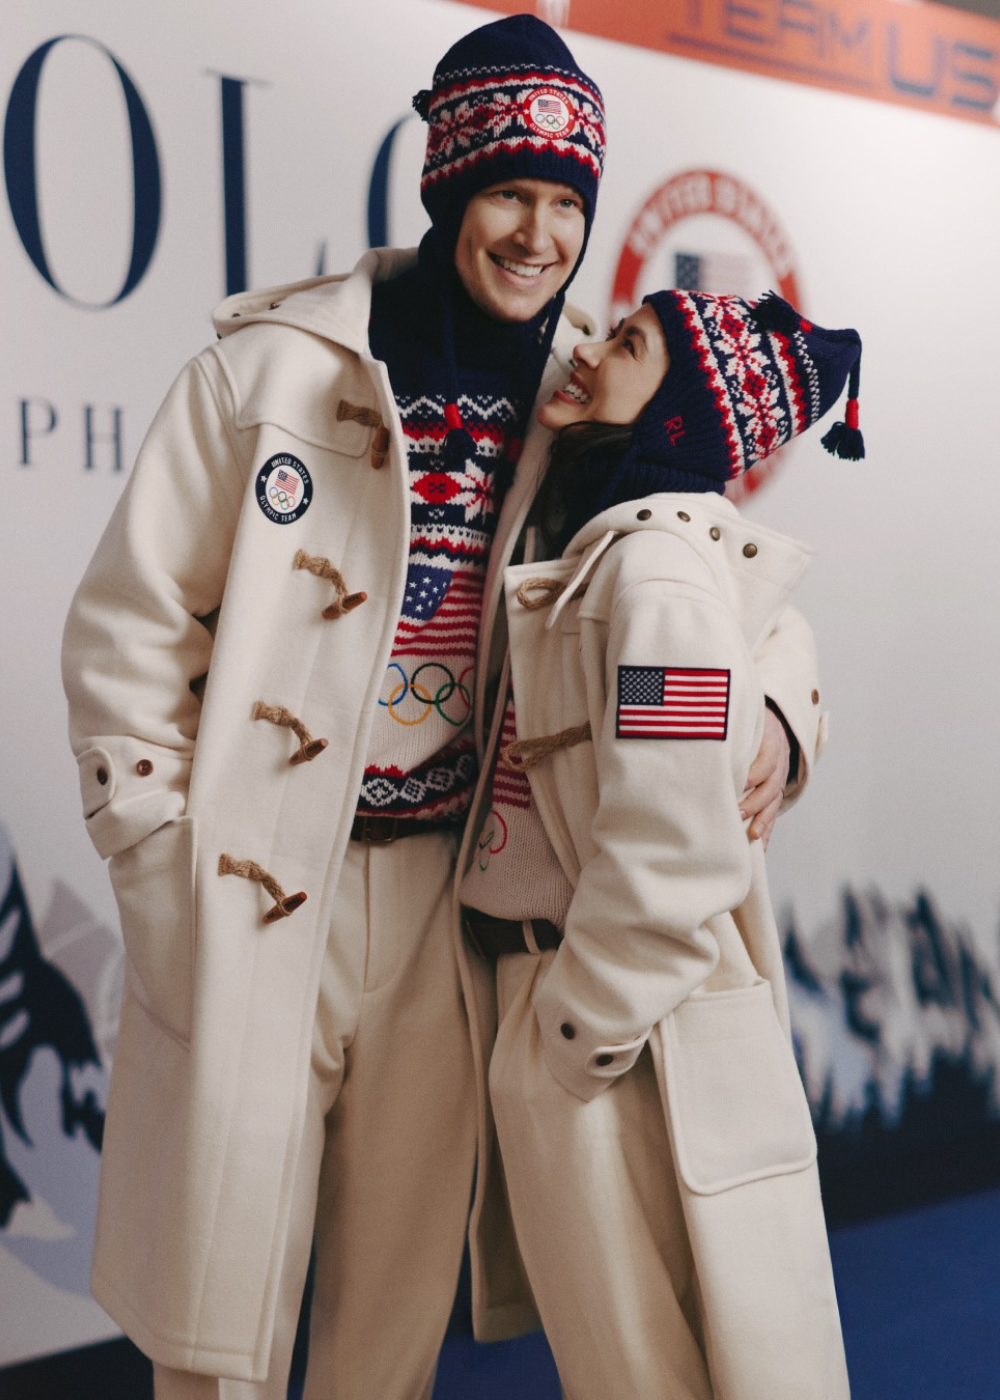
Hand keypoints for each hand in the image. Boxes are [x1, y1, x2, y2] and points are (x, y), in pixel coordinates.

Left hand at [740, 705, 790, 849]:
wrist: (772, 725)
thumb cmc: (748, 724)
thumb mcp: (742, 719)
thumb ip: (727, 727)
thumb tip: (695, 732)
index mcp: (770, 742)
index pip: (766, 760)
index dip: (754, 774)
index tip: (738, 785)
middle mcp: (777, 764)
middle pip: (771, 786)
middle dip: (755, 802)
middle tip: (737, 813)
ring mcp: (777, 781)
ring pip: (774, 803)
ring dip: (763, 820)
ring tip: (752, 835)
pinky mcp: (775, 794)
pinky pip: (773, 815)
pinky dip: (767, 831)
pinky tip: (759, 849)